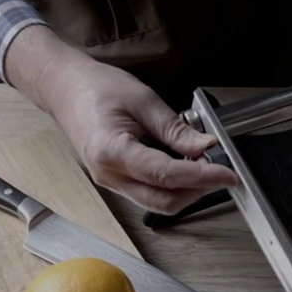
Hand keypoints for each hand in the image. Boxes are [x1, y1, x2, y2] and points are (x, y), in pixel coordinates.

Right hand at [5, 25, 235, 213]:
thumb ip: (175, 129)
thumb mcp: (143, 100)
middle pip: (164, 201)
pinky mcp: (116, 181)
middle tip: (218, 169)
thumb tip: (205, 147)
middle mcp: (109, 175)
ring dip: (186, 190)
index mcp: (112, 151)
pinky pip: (149, 194)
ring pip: (158, 203)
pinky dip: (172, 186)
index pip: (165, 175)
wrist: (64, 88)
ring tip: (203, 165)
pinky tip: (184, 166)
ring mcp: (111, 182)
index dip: (201, 177)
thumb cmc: (96, 88)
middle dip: (197, 190)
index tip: (227, 174)